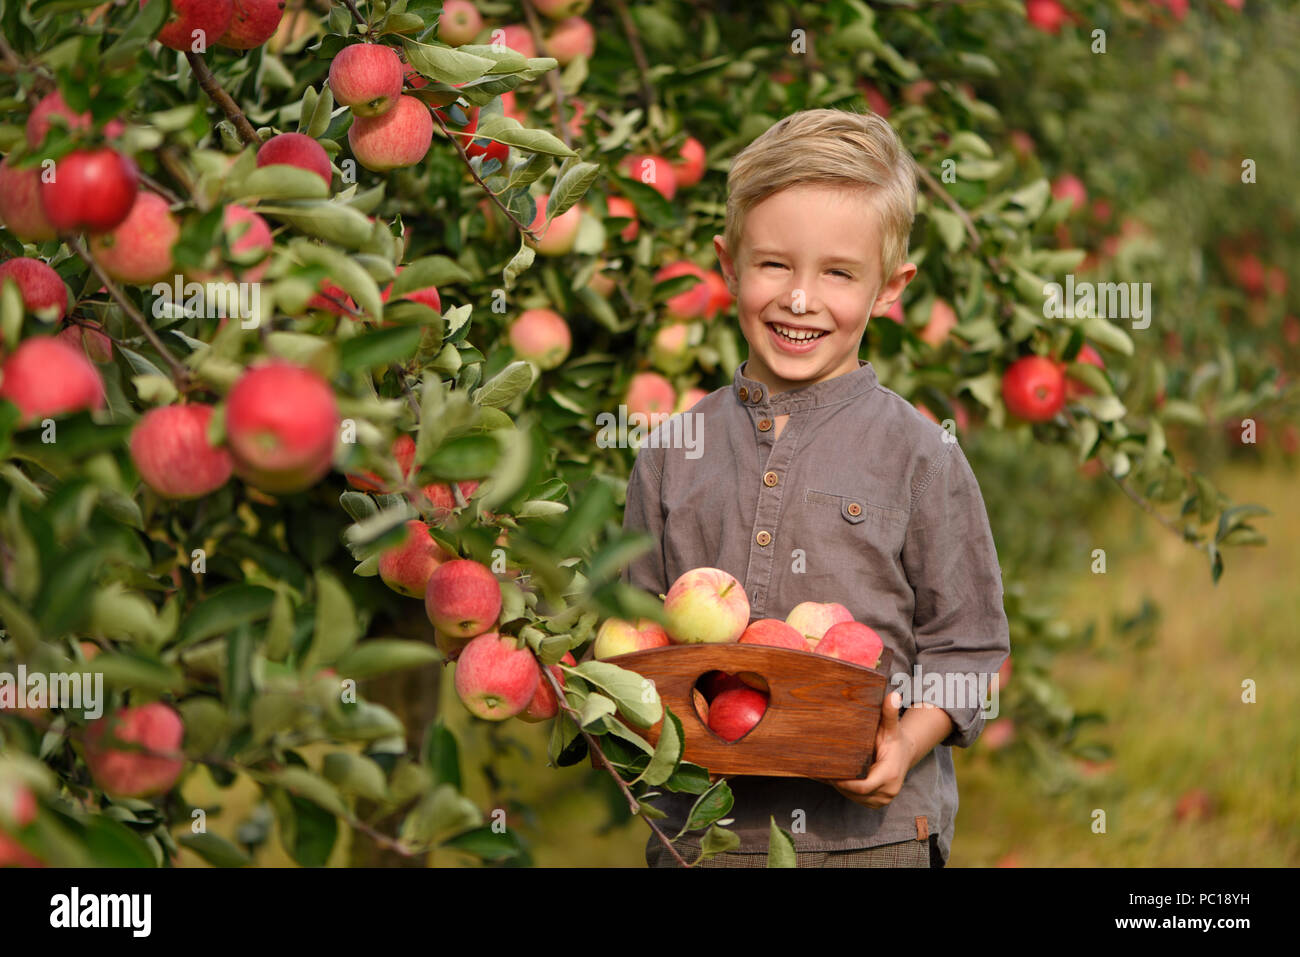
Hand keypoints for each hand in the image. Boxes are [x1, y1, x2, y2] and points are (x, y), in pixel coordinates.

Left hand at [817, 692, 915, 808]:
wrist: (906, 753)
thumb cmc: (895, 739)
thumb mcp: (891, 727)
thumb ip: (889, 713)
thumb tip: (893, 695)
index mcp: (890, 775)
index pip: (863, 786)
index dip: (844, 781)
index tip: (829, 771)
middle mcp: (888, 791)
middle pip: (855, 793)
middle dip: (838, 782)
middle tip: (819, 768)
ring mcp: (882, 800)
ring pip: (853, 797)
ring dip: (839, 786)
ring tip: (821, 771)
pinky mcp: (876, 802)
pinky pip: (855, 799)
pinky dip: (843, 789)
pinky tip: (829, 778)